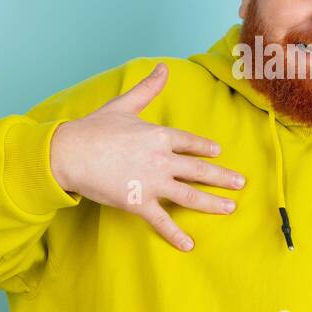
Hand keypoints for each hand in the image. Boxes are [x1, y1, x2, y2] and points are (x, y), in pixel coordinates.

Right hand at [49, 62, 244, 251]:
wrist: (70, 153)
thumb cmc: (94, 128)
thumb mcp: (124, 104)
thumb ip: (148, 88)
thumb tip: (163, 66)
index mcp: (160, 136)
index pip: (190, 142)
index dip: (205, 148)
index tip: (218, 153)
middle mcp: (162, 160)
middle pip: (199, 170)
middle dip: (222, 177)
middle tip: (241, 183)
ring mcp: (152, 183)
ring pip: (190, 196)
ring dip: (213, 203)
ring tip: (231, 208)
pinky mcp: (138, 202)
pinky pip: (162, 221)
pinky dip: (175, 235)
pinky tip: (189, 245)